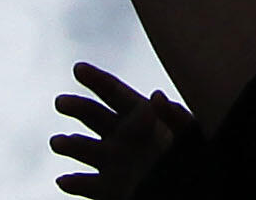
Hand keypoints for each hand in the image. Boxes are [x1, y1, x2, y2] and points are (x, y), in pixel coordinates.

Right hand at [51, 63, 195, 199]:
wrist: (194, 189)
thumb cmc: (196, 157)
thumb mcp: (190, 134)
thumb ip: (175, 117)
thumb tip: (155, 97)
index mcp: (142, 115)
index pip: (114, 92)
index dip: (95, 79)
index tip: (78, 69)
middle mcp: (123, 136)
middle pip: (94, 116)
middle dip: (77, 108)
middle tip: (61, 103)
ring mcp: (115, 163)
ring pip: (86, 150)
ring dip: (70, 145)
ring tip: (58, 142)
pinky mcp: (111, 191)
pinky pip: (89, 187)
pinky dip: (75, 184)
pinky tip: (63, 181)